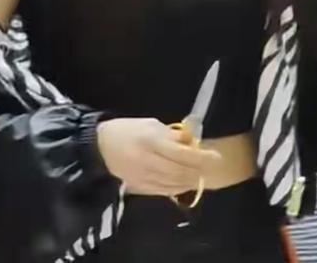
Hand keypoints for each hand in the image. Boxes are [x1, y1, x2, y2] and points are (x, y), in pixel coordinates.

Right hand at [96, 117, 221, 196]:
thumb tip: (192, 142)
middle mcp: (148, 161)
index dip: (201, 156)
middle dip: (199, 170)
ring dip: (191, 181)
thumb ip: (172, 135)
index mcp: (150, 141)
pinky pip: (164, 191)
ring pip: (174, 183)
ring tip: (202, 175)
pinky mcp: (139, 187)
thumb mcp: (151, 125)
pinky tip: (185, 183)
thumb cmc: (128, 130)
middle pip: (180, 171)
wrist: (100, 147)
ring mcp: (143, 176)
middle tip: (212, 168)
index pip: (181, 153)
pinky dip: (178, 188)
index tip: (216, 157)